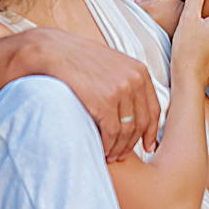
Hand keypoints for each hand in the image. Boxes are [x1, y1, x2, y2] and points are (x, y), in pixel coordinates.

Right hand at [25, 29, 161, 160]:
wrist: (55, 52)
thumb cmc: (79, 60)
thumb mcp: (112, 65)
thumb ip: (126, 82)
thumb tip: (134, 108)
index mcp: (139, 72)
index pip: (153, 110)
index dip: (151, 132)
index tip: (148, 146)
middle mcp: (134, 80)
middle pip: (141, 123)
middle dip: (133, 143)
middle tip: (123, 155)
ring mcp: (120, 90)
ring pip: (127, 131)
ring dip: (119, 148)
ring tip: (111, 156)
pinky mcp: (104, 101)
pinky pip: (111, 132)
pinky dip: (107, 145)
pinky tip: (101, 150)